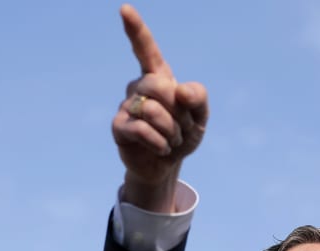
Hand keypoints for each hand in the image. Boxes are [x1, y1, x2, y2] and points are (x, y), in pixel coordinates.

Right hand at [112, 4, 208, 211]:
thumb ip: (199, 97)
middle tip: (181, 130)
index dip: (136, 29)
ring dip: (171, 132)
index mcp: (158, 76)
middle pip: (160, 86)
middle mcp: (138, 86)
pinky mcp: (119, 127)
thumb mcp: (200, 115)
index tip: (124, 9)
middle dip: (179, 112)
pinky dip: (159, 143)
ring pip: (153, 110)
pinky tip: (161, 149)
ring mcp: (126, 106)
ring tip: (171, 142)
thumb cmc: (183, 134)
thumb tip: (179, 89)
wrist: (167, 165)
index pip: (145, 49)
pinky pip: (142, 130)